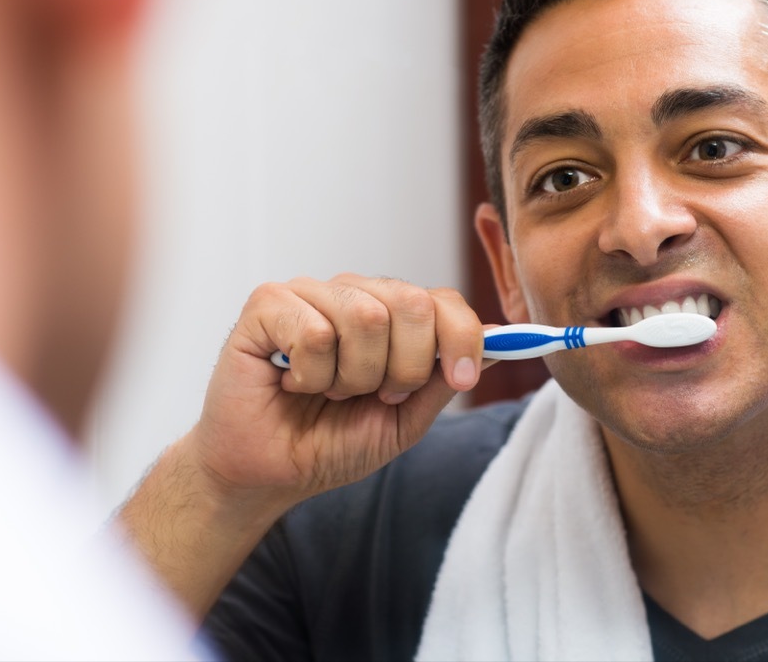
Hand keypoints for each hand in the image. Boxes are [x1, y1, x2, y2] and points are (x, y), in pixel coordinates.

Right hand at [191, 273, 486, 512]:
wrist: (269, 473)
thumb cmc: (330, 442)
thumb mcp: (405, 420)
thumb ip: (445, 379)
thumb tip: (500, 342)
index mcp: (390, 314)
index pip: (442, 300)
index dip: (462, 338)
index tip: (464, 378)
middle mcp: (353, 293)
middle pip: (411, 303)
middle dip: (404, 368)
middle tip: (374, 396)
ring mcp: (310, 293)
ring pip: (365, 316)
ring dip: (353, 376)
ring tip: (328, 392)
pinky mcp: (268, 303)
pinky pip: (315, 331)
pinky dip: (311, 374)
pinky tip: (293, 382)